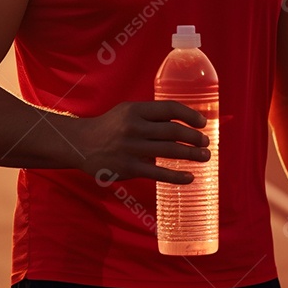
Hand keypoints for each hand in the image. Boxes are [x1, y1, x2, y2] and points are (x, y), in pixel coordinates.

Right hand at [70, 101, 209, 183]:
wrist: (80, 144)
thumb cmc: (110, 127)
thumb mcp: (128, 112)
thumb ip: (152, 116)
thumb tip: (184, 122)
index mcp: (135, 110)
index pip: (169, 109)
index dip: (190, 115)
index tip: (203, 123)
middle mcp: (134, 127)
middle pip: (173, 131)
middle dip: (194, 137)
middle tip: (206, 142)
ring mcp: (131, 148)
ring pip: (169, 151)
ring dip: (191, 155)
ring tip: (204, 157)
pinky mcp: (128, 168)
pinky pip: (158, 173)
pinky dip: (176, 176)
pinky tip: (189, 178)